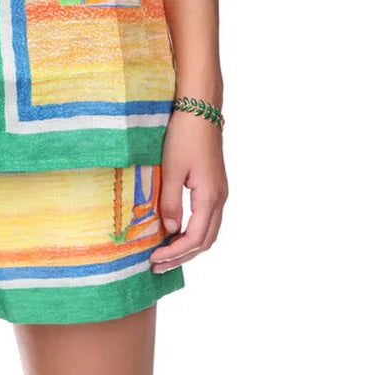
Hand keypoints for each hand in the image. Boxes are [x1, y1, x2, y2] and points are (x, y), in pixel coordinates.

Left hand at [150, 108, 227, 273]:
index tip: (154, 258)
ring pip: (208, 231)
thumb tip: (168, 230)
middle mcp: (219, 198)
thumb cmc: (184, 135)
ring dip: (188, 246)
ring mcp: (219, 192)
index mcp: (210, 197)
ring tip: (165, 254)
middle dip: (182, 257)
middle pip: (205, 241)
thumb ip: (169, 202)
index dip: (174, 253)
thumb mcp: (171, 169)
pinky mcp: (213, 185)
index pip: (195, 238)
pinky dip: (192, 232)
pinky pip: (206, 218)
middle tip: (157, 265)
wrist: (200, 109)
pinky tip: (175, 232)